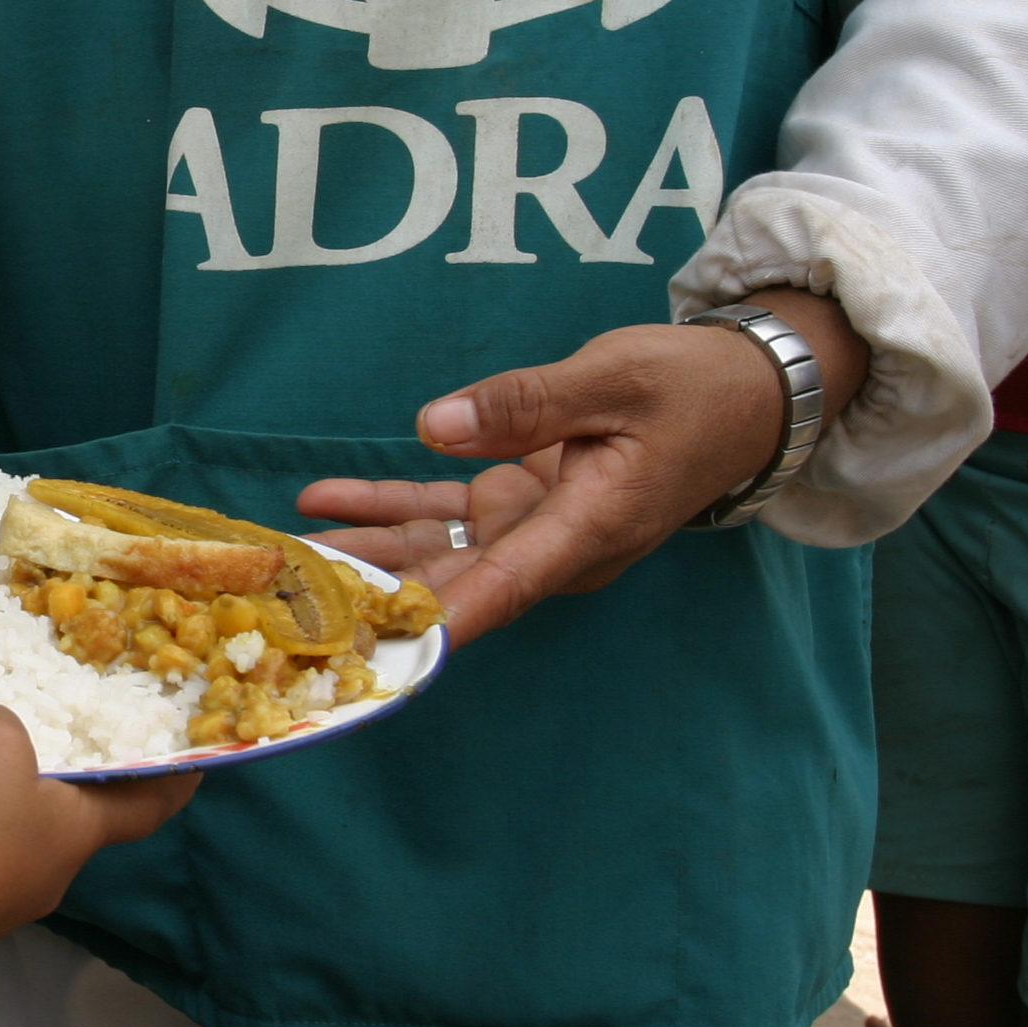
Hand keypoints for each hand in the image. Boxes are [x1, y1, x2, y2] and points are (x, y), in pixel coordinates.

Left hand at [296, 290, 865, 643]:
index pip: (505, 584)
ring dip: (360, 555)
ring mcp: (536, 526)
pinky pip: (444, 515)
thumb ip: (526, 403)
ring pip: (436, 552)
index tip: (379, 647)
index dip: (440, 620)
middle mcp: (557, 544)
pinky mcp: (522, 501)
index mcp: (590, 527)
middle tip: (289, 605)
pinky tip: (322, 500)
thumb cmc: (692, 387)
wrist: (745, 392)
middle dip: (371, 594)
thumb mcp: (615, 379)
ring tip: (282, 558)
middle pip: (452, 581)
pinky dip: (385, 507)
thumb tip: (433, 428)